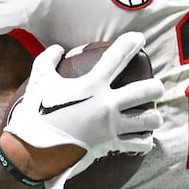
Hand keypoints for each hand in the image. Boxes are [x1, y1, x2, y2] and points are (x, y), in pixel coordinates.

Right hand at [4, 30, 161, 179]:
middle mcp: (107, 105)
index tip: (140, 38)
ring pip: (150, 120)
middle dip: (155, 87)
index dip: (132, 43)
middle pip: (148, 90)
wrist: (32, 150)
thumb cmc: (35, 113)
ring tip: (150, 116)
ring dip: (153, 117)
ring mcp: (111, 127)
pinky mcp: (111, 145)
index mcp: (92, 85)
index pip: (118, 57)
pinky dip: (144, 140)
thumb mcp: (39, 80)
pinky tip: (141, 136)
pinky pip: (139, 143)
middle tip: (153, 88)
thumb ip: (48, 59)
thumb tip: (57, 48)